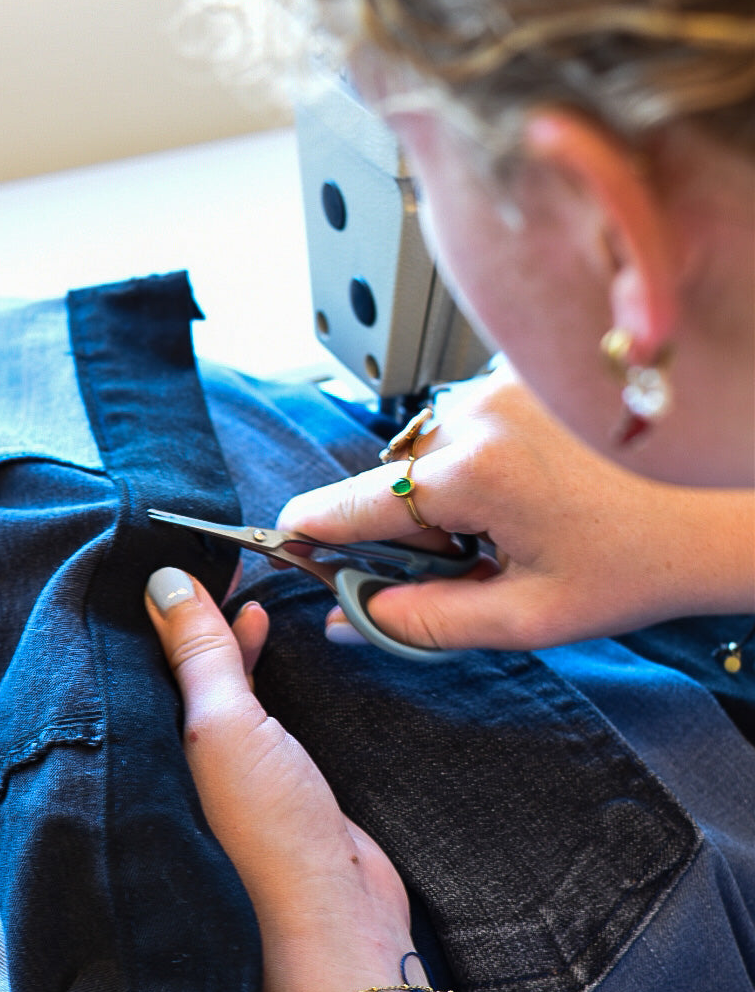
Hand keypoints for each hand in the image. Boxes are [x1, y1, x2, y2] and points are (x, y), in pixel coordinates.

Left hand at [144, 568, 412, 991]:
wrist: (335, 924)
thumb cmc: (265, 839)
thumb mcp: (223, 729)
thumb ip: (198, 655)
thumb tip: (162, 579)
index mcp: (142, 755)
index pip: (129, 665)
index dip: (146, 610)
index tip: (166, 552)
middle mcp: (169, 767)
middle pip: (165, 676)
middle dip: (182, 619)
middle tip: (205, 557)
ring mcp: (218, 778)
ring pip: (208, 690)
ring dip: (220, 640)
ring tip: (233, 583)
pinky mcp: (265, 785)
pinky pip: (247, 711)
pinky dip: (250, 671)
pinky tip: (261, 636)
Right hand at [280, 364, 740, 652]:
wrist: (722, 511)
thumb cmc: (639, 561)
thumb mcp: (524, 616)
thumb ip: (422, 622)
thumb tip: (351, 619)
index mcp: (470, 473)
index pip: (354, 504)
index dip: (313, 528)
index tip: (281, 537)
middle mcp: (475, 411)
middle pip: (392, 478)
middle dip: (410, 523)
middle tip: (472, 561)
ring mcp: (502, 382)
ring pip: (429, 447)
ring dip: (447, 487)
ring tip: (517, 522)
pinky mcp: (525, 370)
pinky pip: (468, 418)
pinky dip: (480, 453)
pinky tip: (532, 484)